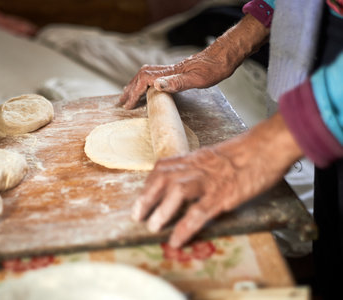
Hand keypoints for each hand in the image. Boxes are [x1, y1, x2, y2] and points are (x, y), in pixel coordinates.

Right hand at [119, 14, 269, 108]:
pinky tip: (148, 89)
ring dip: (135, 85)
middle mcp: (167, 70)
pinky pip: (154, 77)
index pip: (144, 81)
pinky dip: (145, 83)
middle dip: (129, 89)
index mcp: (169, 72)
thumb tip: (156, 85)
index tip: (128, 105)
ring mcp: (171, 70)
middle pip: (141, 76)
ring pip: (146, 75)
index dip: (134, 93)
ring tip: (128, 95)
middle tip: (121, 102)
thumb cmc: (213, 68)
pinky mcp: (176, 71)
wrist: (224, 57)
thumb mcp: (197, 79)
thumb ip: (176, 82)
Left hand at [132, 113, 303, 247]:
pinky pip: (200, 211)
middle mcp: (197, 167)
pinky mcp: (224, 194)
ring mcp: (210, 180)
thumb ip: (201, 167)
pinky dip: (185, 226)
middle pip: (163, 178)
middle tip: (136, 215)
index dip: (149, 183)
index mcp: (195, 158)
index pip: (163, 167)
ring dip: (161, 210)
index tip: (142, 196)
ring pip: (177, 192)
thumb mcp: (216, 155)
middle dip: (146, 197)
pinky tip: (177, 239)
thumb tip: (190, 182)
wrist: (268, 146)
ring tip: (152, 227)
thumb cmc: (247, 151)